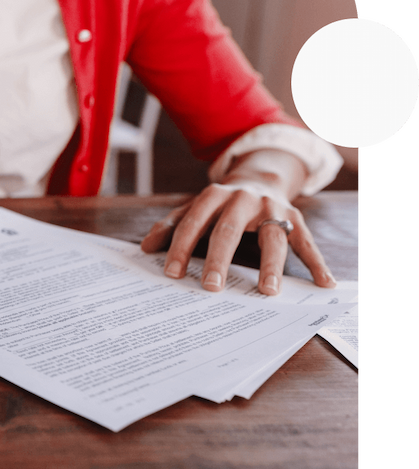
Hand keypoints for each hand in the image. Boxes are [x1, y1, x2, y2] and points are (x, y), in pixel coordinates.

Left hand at [140, 150, 336, 294]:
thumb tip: (145, 248)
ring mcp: (271, 208)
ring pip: (273, 237)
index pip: (194, 222)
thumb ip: (171, 225)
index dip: (181, 246)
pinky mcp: (295, 218)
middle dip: (219, 259)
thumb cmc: (221, 203)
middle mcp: (243, 199)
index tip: (172, 273)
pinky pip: (307, 242)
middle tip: (210, 286)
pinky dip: (317, 263)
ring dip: (271, 265)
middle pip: (229, 230)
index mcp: (214, 195)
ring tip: (267, 291)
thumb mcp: (194, 208)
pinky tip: (324, 283)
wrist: (259, 177)